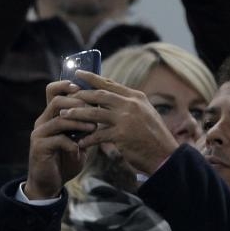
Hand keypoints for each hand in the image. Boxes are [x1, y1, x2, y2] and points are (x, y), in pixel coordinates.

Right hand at [25, 80, 92, 199]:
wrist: (49, 182)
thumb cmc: (65, 159)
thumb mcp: (79, 141)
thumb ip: (85, 128)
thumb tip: (103, 114)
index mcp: (51, 116)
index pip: (54, 91)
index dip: (68, 86)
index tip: (87, 90)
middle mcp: (43, 121)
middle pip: (58, 101)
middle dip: (79, 104)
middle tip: (96, 111)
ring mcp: (40, 133)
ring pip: (59, 119)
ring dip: (79, 122)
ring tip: (94, 128)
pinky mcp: (39, 147)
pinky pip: (57, 139)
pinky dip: (72, 142)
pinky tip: (80, 148)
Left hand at [59, 70, 178, 175]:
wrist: (166, 156)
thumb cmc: (155, 138)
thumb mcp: (146, 115)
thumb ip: (131, 105)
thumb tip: (113, 98)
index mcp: (137, 97)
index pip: (110, 83)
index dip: (92, 78)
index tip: (77, 74)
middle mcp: (131, 104)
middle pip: (99, 94)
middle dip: (80, 95)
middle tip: (65, 96)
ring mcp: (126, 119)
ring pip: (94, 112)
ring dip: (77, 114)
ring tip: (64, 115)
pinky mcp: (122, 135)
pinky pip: (98, 135)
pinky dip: (87, 138)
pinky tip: (79, 142)